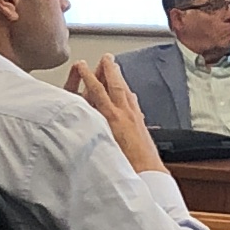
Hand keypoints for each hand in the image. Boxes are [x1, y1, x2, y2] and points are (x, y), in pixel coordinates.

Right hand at [68, 56, 162, 173]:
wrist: (147, 171)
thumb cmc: (124, 163)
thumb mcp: (101, 143)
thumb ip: (91, 127)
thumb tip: (82, 115)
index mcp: (112, 117)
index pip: (97, 90)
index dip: (88, 76)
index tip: (82, 65)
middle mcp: (125, 113)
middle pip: (116, 84)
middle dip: (109, 69)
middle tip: (106, 57)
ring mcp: (135, 116)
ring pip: (126, 91)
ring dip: (119, 77)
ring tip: (115, 68)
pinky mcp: (142, 122)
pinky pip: (133, 101)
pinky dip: (128, 93)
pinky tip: (128, 93)